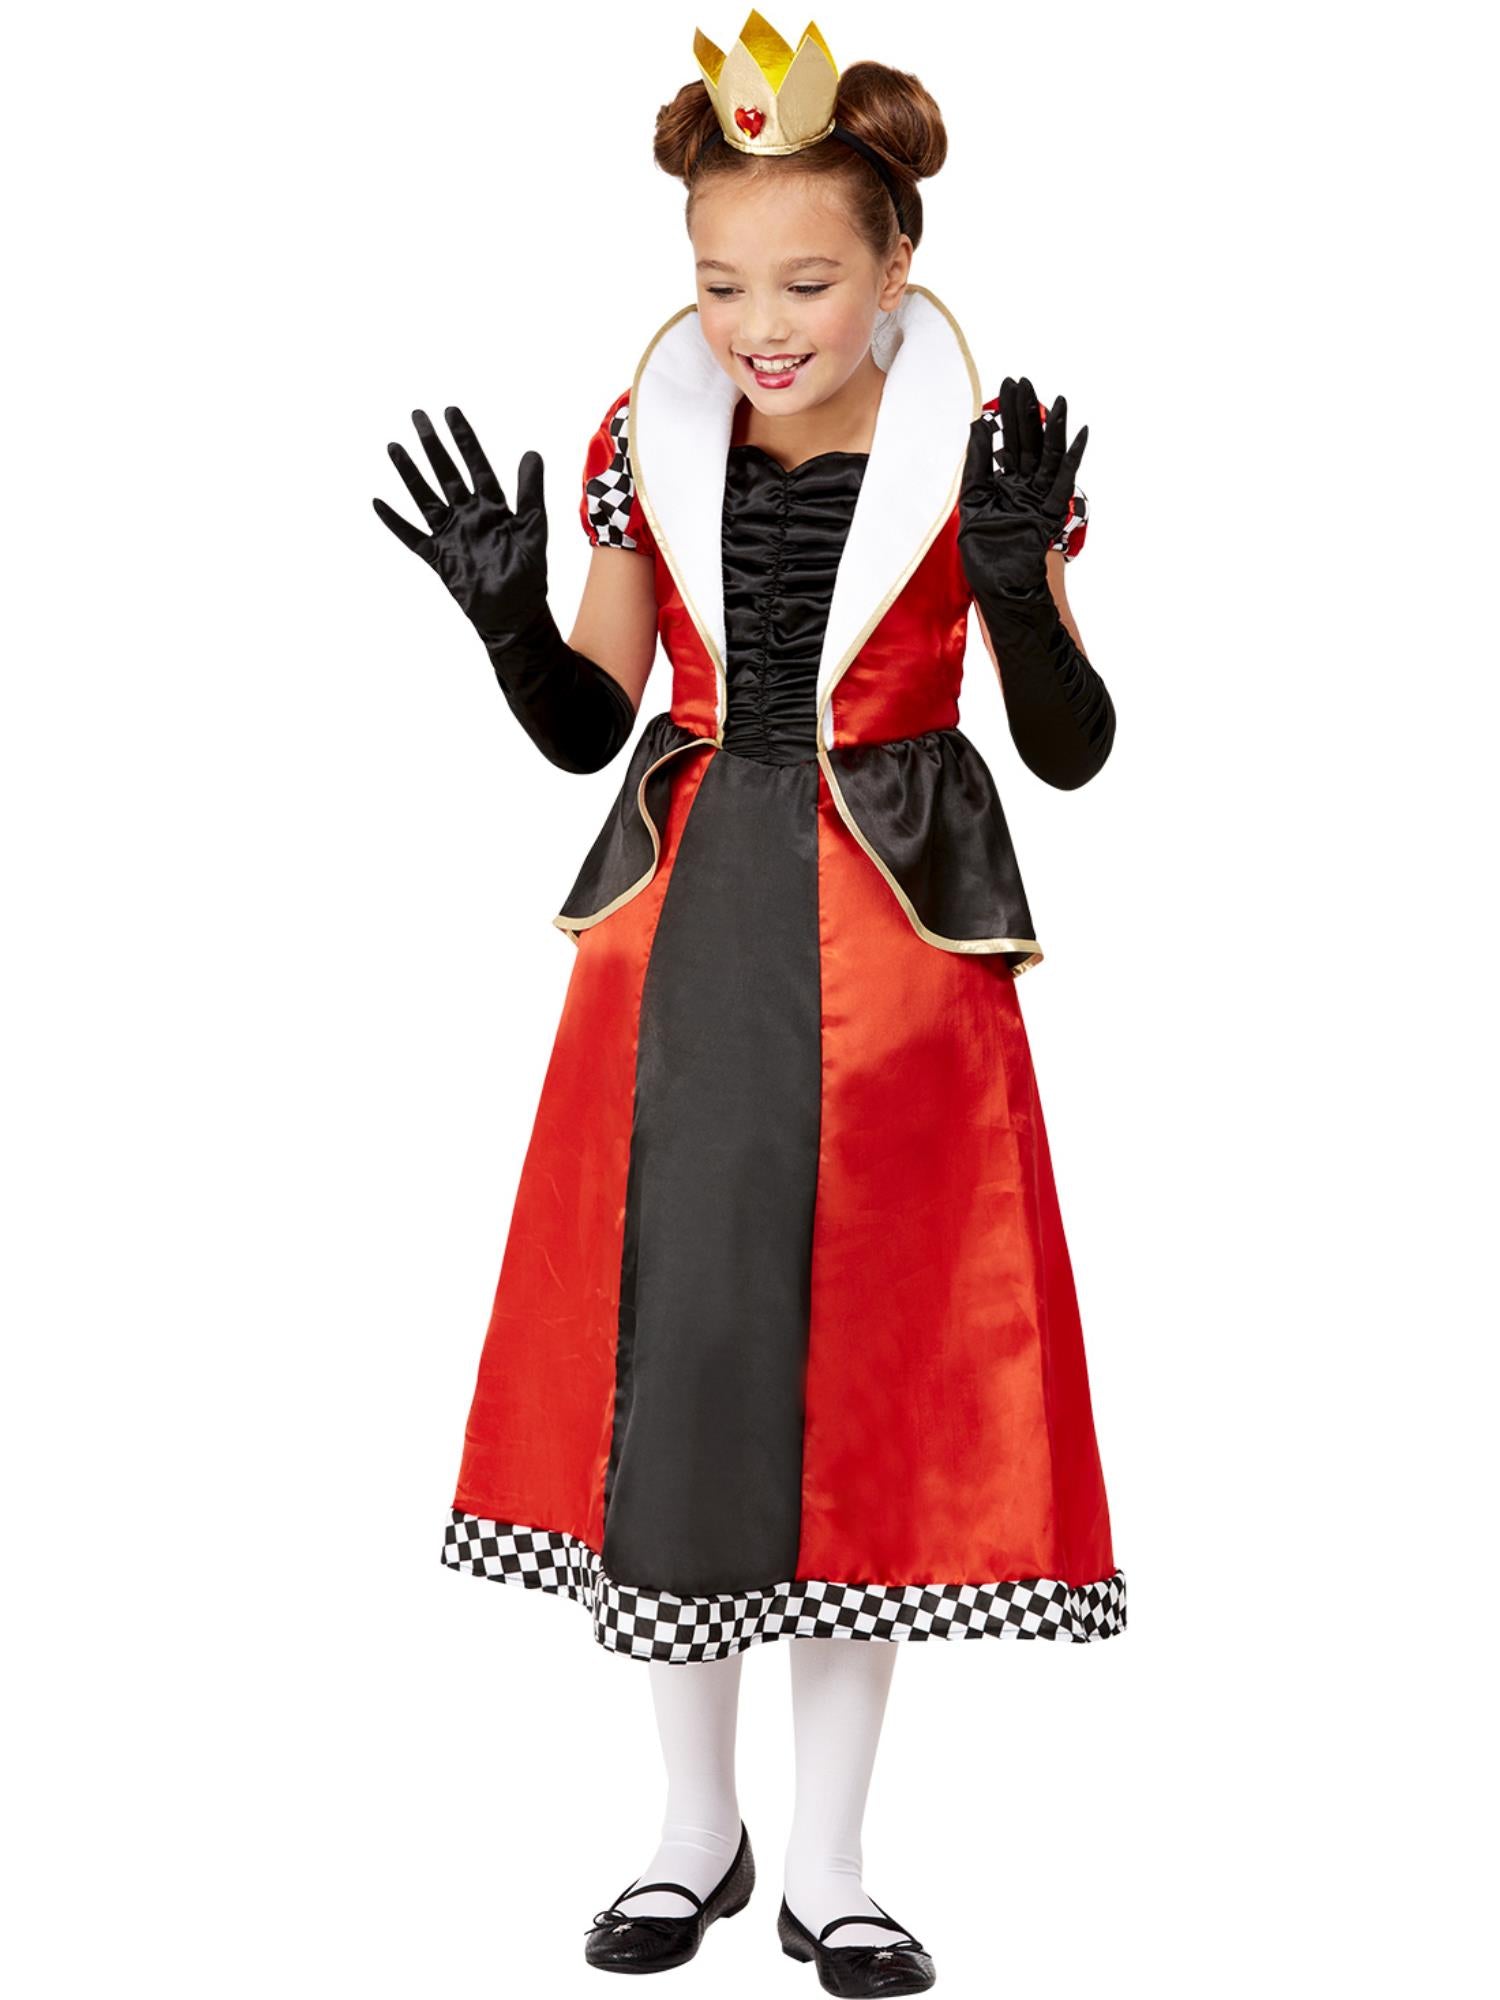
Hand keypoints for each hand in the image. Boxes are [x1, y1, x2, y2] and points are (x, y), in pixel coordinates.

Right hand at [373, 407, 548, 643]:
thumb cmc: (528, 573)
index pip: (476, 465)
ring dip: (410, 473)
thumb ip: (530, 493)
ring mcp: (451, 535)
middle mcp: (468, 515)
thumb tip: (532, 453)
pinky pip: (412, 537)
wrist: (514, 614)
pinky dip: (395, 522)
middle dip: (433, 445)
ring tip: (394, 447)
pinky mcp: (438, 558)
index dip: (464, 439)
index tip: (451, 412)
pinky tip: (378, 503)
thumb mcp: (533, 529)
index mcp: (493, 507)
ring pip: (425, 498)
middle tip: (418, 416)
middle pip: (446, 474)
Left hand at [958, 375, 1088, 598]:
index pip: (1008, 442)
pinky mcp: (1050, 512)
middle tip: (1025, 381)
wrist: (999, 591)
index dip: (1009, 414)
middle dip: (1027, 412)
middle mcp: (1024, 488)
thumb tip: (978, 426)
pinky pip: (1063, 481)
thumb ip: (976, 465)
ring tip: (1058, 401)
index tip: (1009, 384)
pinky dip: (1072, 457)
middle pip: (1028, 443)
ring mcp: (1039, 499)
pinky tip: (1080, 434)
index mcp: (1003, 486)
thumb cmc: (984, 557)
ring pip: (1048, 456)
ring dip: (1053, 428)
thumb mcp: (971, 502)